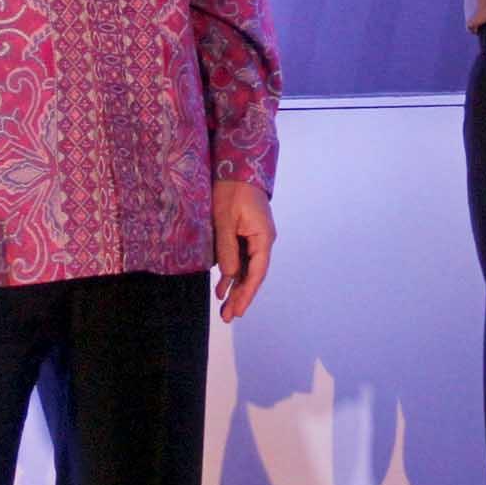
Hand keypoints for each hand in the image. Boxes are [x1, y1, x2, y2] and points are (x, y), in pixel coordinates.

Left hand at [211, 179, 275, 320]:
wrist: (237, 167)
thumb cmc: (232, 191)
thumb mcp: (225, 219)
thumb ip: (228, 249)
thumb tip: (230, 275)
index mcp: (263, 238)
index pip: (257, 272)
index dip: (247, 293)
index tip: (238, 311)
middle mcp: (263, 241)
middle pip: (253, 275)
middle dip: (241, 296)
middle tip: (228, 317)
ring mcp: (255, 238)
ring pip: (246, 269)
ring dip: (236, 288)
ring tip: (225, 309)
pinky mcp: (246, 235)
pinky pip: (241, 259)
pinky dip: (232, 274)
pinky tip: (221, 288)